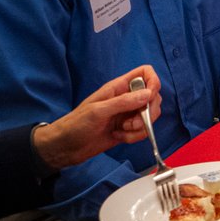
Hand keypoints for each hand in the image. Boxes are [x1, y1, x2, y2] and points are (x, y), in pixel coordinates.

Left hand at [32, 65, 162, 170]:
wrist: (66, 147)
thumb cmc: (76, 124)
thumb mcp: (98, 111)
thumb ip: (124, 102)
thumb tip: (149, 94)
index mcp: (119, 87)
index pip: (145, 73)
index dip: (153, 82)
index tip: (149, 97)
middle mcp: (126, 98)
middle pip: (153, 97)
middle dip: (148, 111)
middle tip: (132, 122)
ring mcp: (128, 114)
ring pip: (150, 115)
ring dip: (141, 126)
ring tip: (123, 131)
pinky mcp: (128, 129)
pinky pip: (143, 130)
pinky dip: (136, 136)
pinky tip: (120, 137)